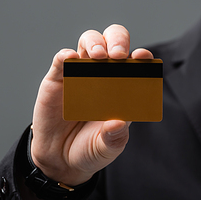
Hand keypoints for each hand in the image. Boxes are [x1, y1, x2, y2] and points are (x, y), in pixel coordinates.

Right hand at [30, 24, 152, 185]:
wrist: (59, 158)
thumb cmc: (89, 148)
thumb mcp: (106, 148)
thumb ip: (114, 138)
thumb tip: (118, 123)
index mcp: (122, 87)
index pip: (135, 62)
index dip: (141, 56)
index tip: (143, 57)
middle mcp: (103, 74)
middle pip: (112, 41)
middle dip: (117, 41)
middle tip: (118, 56)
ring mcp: (80, 73)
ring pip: (89, 41)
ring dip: (95, 43)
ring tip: (98, 56)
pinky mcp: (57, 78)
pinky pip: (61, 58)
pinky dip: (66, 55)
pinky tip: (70, 59)